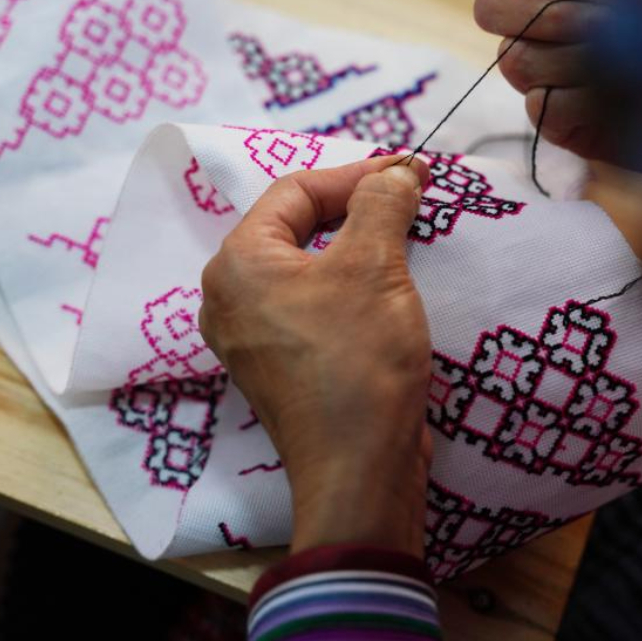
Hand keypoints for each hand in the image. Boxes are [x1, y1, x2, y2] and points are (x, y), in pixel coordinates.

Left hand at [199, 155, 432, 556]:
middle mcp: (229, 298)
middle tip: (410, 202)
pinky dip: (347, 290)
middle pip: (296, 228)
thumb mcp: (375, 266)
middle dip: (356, 210)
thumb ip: (382, 203)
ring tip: (405, 242)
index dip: (358, 173)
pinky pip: (310, 308)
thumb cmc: (359, 359)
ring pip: (306, 270)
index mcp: (237, 264)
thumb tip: (398, 169)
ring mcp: (250, 339)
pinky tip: (386, 293)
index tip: (412, 173)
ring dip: (356, 250)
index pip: (296, 190)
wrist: (358, 471)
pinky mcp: (279, 370)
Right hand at [463, 0, 641, 187]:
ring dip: (565, 55)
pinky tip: (620, 100)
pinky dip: (578, 99)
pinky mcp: (568, 124)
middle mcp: (562, 25)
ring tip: (623, 61)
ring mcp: (560, 76)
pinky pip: (541, 105)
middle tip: (590, 16)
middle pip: (493, 6)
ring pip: (513, 57)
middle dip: (531, 6)